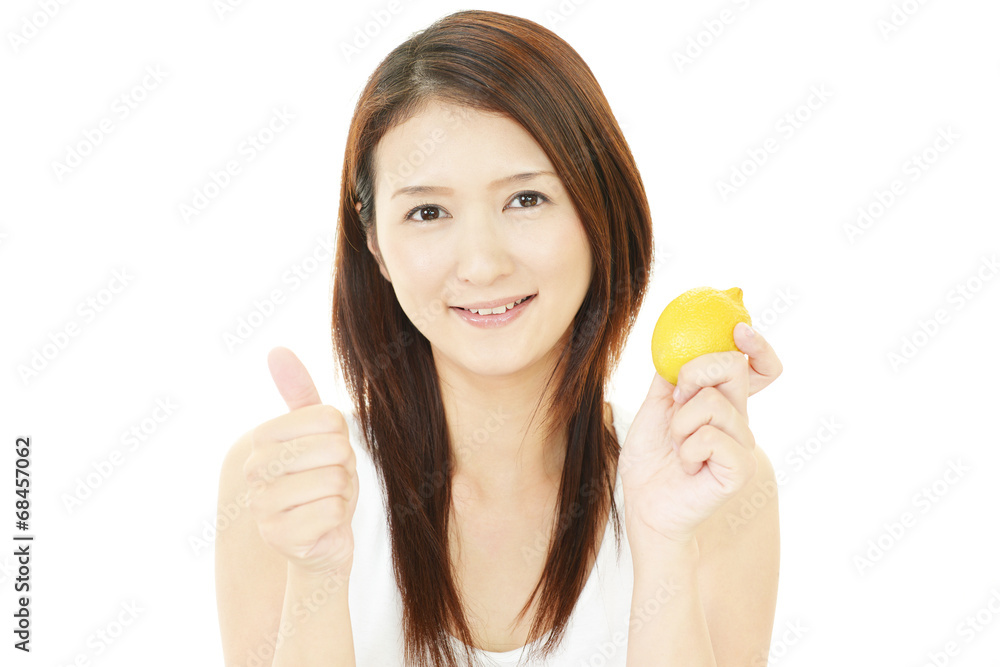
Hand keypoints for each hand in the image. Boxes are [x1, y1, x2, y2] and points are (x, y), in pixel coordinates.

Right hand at [243, 346, 358, 576]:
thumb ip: (299, 393)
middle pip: (334, 448)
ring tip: (327, 501)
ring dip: (343, 493)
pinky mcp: (280, 536)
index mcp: (262, 439)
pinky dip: (340, 516)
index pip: (329, 418)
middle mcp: (254, 470)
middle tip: (332, 482)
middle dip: (345, 467)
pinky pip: (333, 510)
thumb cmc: (322, 482)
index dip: (342, 439)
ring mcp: (262, 505)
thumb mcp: (318, 434)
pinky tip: (325, 524)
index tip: (328, 456)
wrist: (321, 541)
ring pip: (335, 479)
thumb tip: (276, 350)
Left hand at [620, 323, 777, 546]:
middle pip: (733, 368)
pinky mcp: (740, 469)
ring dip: (679, 425)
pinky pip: (710, 437)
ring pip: (711, 403)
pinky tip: (688, 467)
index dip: (757, 346)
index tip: (739, 328)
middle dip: (694, 376)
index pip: (757, 368)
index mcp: (722, 403)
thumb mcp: (653, 410)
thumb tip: (677, 348)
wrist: (646, 507)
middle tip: (676, 403)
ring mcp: (742, 445)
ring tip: (678, 449)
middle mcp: (738, 420)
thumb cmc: (650, 462)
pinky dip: (687, 450)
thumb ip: (669, 379)